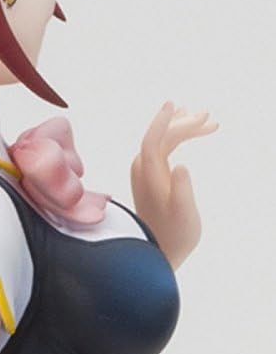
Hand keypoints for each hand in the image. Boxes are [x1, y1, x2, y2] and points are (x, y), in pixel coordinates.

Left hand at [131, 101, 218, 269]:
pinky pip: (160, 149)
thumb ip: (181, 190)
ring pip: (160, 141)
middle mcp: (142, 171)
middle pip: (160, 137)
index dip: (161, 122)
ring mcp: (144, 173)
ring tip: (206, 120)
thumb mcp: (184, 215)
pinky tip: (187, 134)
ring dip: (181, 129)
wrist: (159, 249)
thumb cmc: (175, 235)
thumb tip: (180, 166)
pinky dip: (175, 139)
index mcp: (149, 176)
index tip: (173, 104)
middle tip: (210, 118)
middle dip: (184, 124)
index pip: (152, 141)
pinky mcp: (149, 177)